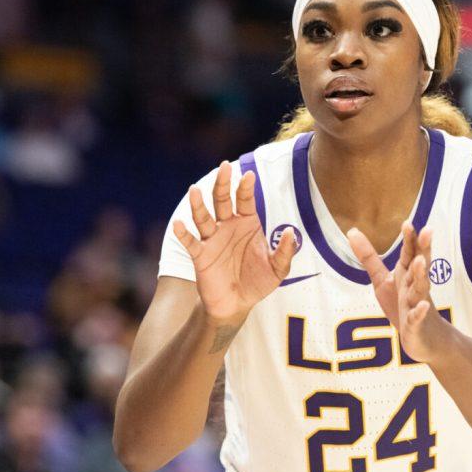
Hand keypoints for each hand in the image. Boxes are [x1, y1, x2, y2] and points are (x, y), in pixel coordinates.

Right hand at [174, 161, 296, 324]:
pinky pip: (191, 242)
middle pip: (222, 200)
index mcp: (247, 223)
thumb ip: (285, 252)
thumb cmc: (257, 282)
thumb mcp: (278, 269)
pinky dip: (183, 234)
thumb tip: (292, 232)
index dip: (245, 187)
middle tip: (223, 167)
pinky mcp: (200, 256)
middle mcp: (227, 227)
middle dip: (222, 184)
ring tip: (194, 190)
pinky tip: (179, 224)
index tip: (249, 175)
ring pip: (203, 217)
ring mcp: (212, 240)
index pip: (245, 200)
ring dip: (198, 204)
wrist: (237, 304)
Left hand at [347, 222, 450, 363]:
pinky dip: (420, 312)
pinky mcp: (416, 325)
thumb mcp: (383, 280)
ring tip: (420, 261)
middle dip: (423, 249)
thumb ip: (369, 257)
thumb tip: (351, 231)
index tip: (407, 223)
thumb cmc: (403, 305)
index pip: (410, 253)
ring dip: (421, 275)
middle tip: (428, 231)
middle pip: (420, 265)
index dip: (410, 238)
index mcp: (408, 274)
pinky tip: (423, 306)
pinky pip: (417, 317)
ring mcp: (417, 305)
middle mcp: (415, 286)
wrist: (426, 339)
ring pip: (420, 288)